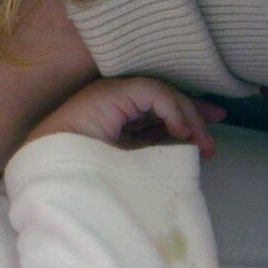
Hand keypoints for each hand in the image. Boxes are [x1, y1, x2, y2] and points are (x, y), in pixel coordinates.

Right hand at [26, 78, 226, 157]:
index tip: (205, 139)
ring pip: (164, 94)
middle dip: (194, 116)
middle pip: (165, 100)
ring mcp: (113, 93)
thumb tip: (186, 147)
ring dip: (188, 117)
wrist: (55, 172)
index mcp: (116, 117)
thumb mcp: (130, 162)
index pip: (157, 111)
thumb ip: (152, 150)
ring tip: (200, 144)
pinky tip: (180, 133)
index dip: (185, 119)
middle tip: (212, 139)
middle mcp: (115, 101)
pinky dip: (172, 110)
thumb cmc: (86, 175)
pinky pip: (154, 93)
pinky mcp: (113, 92)